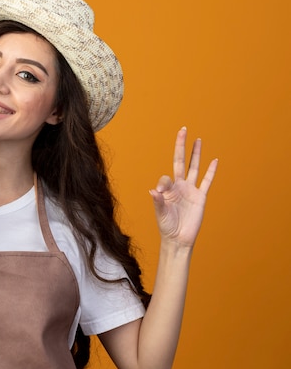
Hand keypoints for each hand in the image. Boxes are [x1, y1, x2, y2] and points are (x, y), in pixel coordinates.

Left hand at [149, 127, 217, 247]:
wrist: (178, 238)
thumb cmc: (166, 226)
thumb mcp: (160, 213)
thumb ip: (158, 202)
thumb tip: (153, 191)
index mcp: (167, 189)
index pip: (166, 177)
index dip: (164, 183)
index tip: (160, 193)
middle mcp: (179, 186)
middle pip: (181, 161)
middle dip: (181, 146)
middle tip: (182, 130)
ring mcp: (191, 190)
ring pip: (194, 167)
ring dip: (196, 154)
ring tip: (197, 139)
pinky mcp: (201, 197)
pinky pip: (207, 181)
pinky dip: (211, 171)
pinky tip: (215, 160)